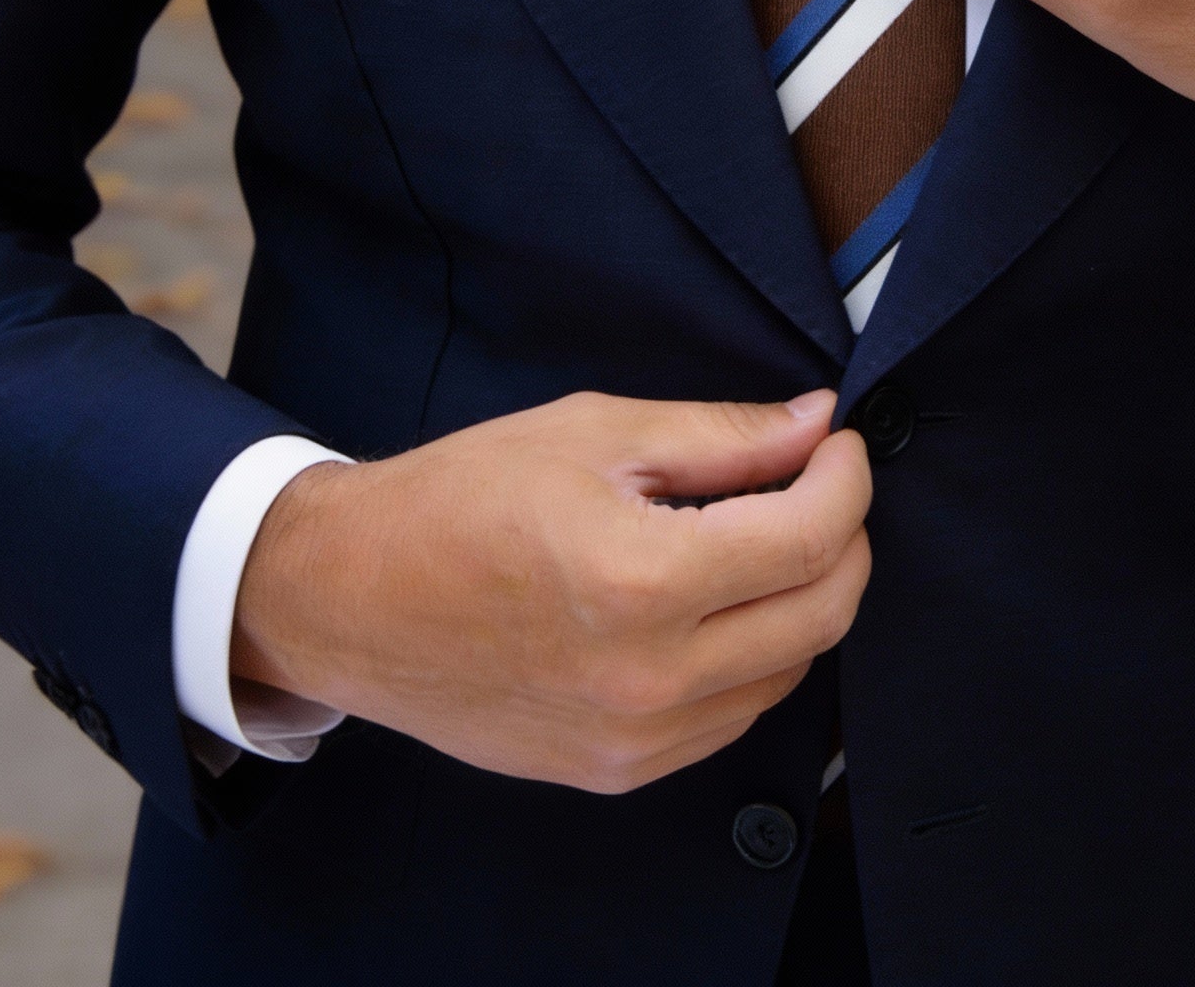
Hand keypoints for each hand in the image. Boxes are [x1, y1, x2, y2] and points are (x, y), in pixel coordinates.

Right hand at [230, 389, 870, 793]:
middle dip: (845, 537)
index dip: (846, 479)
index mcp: (639, 580)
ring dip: (804, 598)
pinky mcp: (615, 772)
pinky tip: (721, 599)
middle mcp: (646, 677)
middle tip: (821, 483)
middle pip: (822, 615)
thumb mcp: (594, 432)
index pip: (810, 538)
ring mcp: (633, 738)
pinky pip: (733, 715)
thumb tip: (815, 423)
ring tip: (768, 533)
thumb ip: (722, 435)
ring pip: (789, 671)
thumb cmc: (460, 498)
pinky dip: (755, 653)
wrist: (349, 598)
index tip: (839, 443)